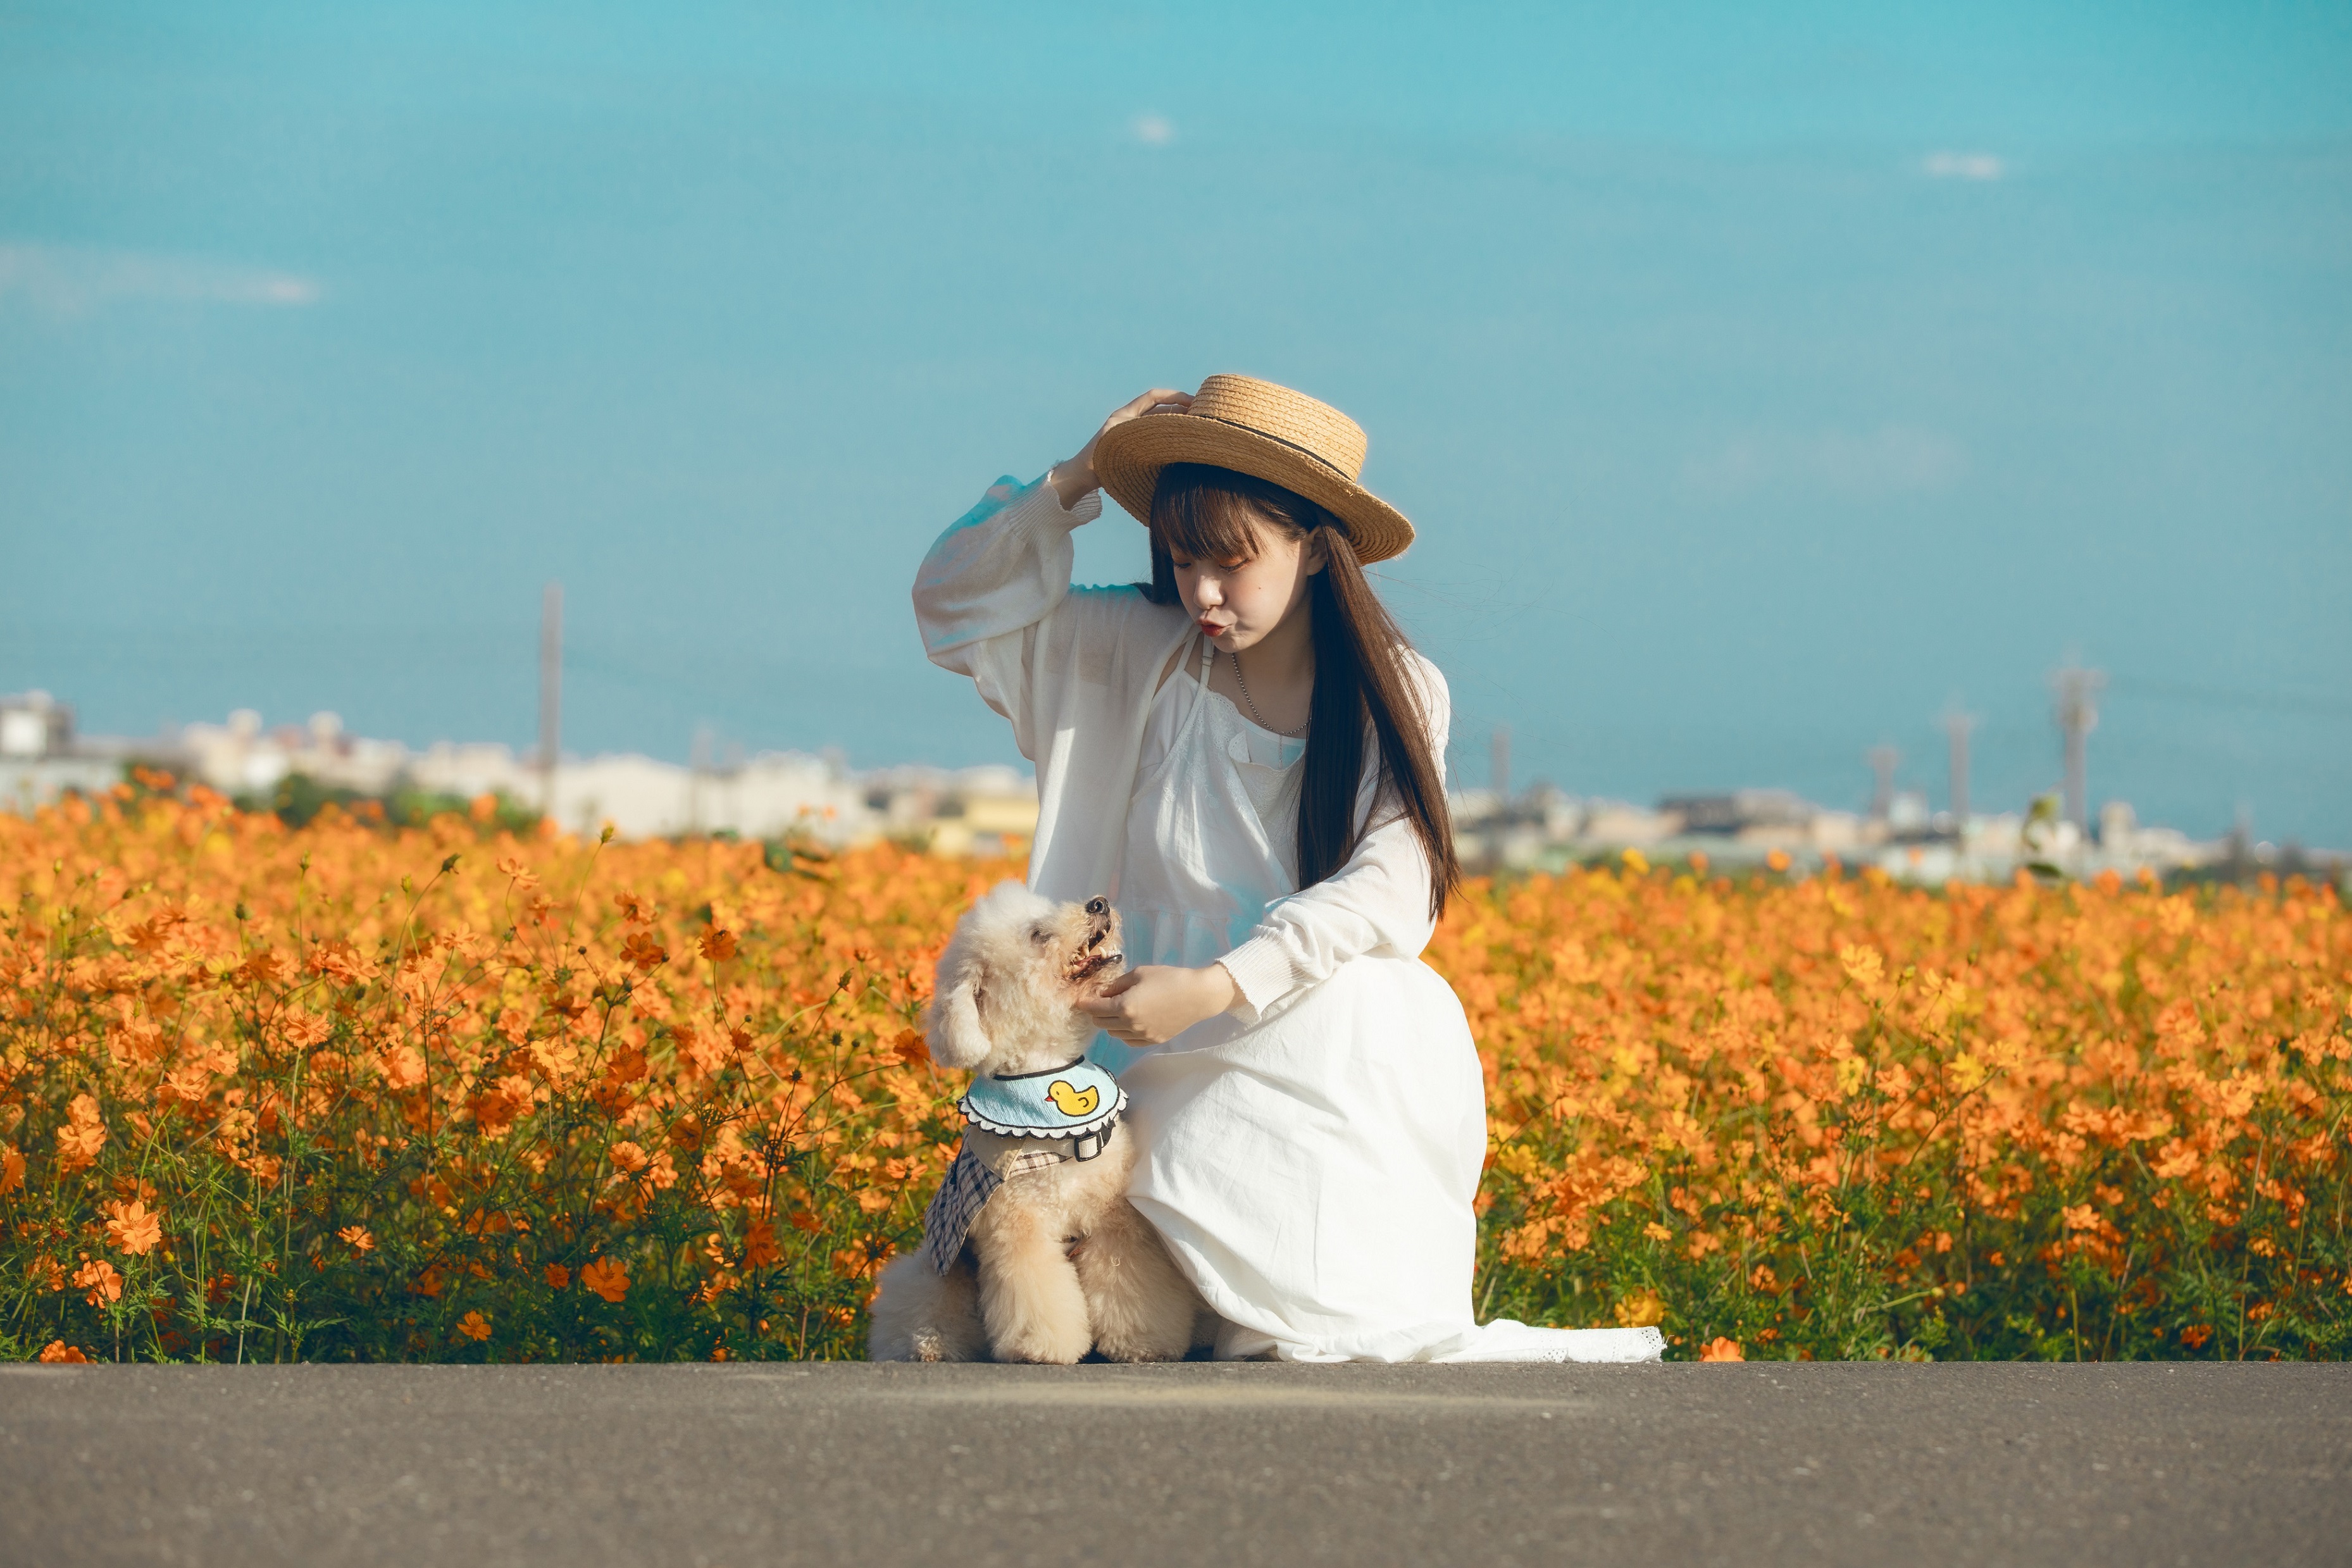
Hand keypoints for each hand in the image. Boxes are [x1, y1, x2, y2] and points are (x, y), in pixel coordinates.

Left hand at [1048, 387, 1193, 509]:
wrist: (1080, 477)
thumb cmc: (1094, 461)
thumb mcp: (1116, 442)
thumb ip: (1137, 434)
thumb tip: (1167, 432)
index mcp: (1125, 415)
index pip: (1153, 397)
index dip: (1173, 396)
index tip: (1192, 401)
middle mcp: (1130, 422)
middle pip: (1160, 410)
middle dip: (1181, 410)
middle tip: (1201, 416)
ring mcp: (1132, 435)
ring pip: (1160, 424)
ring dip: (1177, 424)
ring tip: (1196, 430)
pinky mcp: (1134, 448)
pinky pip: (1155, 437)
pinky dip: (1169, 437)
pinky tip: (1181, 445)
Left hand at [1078, 963, 1236, 1046]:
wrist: (1197, 996)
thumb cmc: (1169, 978)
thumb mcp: (1139, 974)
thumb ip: (1117, 985)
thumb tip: (1102, 993)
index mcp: (1124, 1007)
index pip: (1094, 1009)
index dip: (1084, 1004)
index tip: (1079, 1001)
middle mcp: (1130, 1025)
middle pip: (1101, 1023)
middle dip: (1096, 1013)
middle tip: (1099, 1003)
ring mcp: (1142, 1036)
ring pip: (1114, 1033)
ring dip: (1110, 1022)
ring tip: (1117, 1010)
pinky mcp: (1152, 1041)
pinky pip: (1129, 1041)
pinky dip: (1124, 1032)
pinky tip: (1130, 1021)